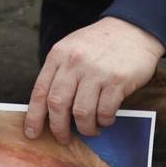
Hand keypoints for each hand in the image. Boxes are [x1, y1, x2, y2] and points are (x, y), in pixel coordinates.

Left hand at [26, 17, 165, 143]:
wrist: (134, 28)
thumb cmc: (100, 44)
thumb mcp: (72, 49)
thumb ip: (59, 73)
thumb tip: (49, 108)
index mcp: (58, 56)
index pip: (40, 91)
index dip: (34, 116)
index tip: (32, 133)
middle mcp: (74, 63)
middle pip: (58, 104)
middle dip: (58, 128)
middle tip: (63, 138)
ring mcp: (96, 72)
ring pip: (81, 112)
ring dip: (85, 127)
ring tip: (90, 129)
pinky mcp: (118, 80)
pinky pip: (105, 110)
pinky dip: (104, 120)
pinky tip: (105, 119)